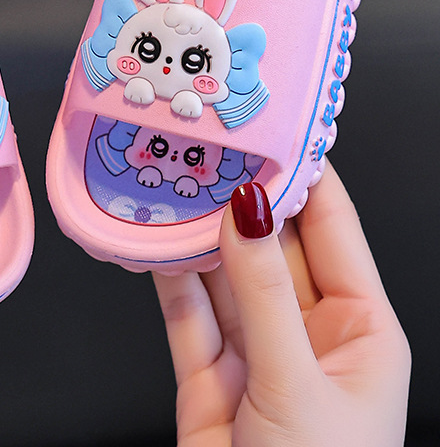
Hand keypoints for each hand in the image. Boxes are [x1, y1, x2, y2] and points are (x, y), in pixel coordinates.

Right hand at [154, 162, 409, 446]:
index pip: (331, 230)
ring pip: (223, 276)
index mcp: (360, 330)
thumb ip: (265, 294)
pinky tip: (155, 244)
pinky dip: (169, 277)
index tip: (271, 132)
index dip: (303, 178)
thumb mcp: (298, 383)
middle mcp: (307, 333)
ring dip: (197, 235)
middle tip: (208, 154)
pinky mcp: (208, 373)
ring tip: (172, 188)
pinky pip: (187, 311)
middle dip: (240, 201)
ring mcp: (254, 352)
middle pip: (271, 248)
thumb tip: (247, 213)